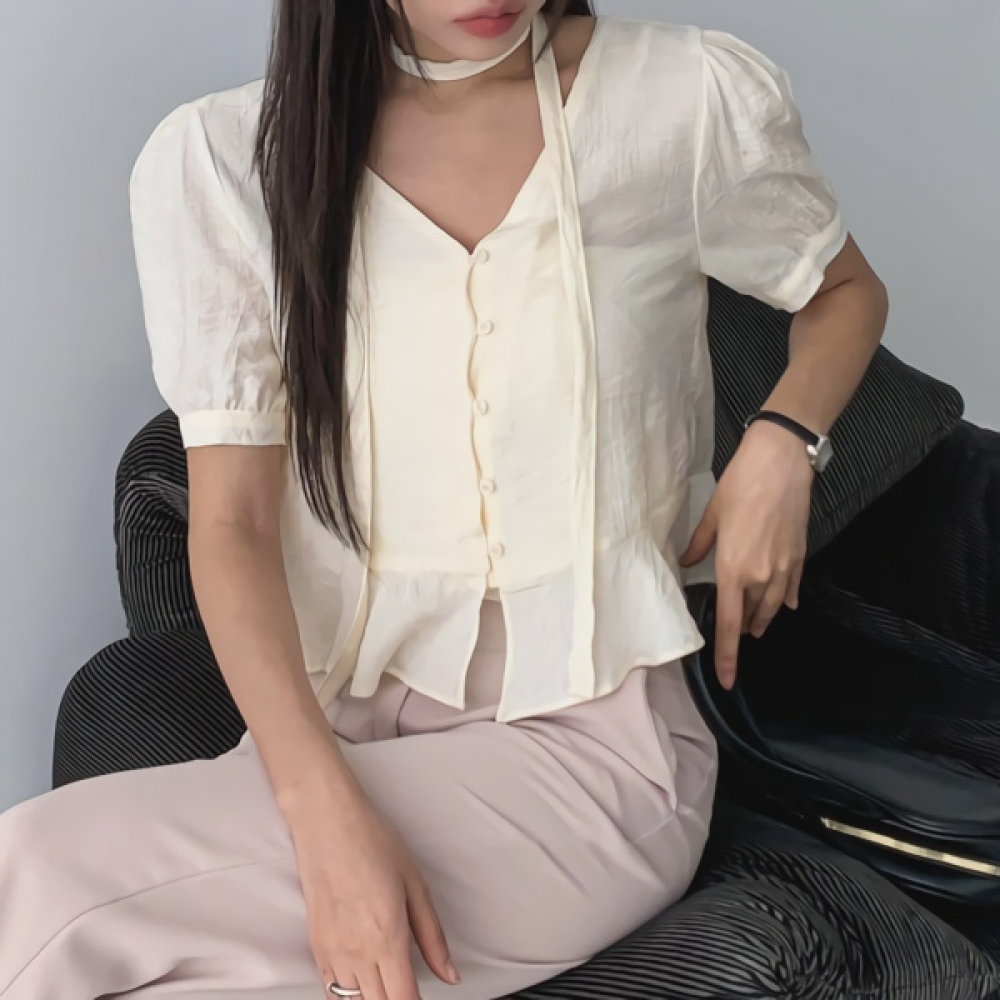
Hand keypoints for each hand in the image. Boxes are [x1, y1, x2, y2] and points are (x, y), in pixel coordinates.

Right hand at [280, 768, 458, 999]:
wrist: (326, 820)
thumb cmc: (372, 841)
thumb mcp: (414, 883)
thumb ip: (432, 935)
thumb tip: (450, 974)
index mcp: (388, 938)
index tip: (425, 999)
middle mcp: (358, 954)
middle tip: (408, 986)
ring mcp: (332, 953)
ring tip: (388, 986)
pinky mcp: (316, 946)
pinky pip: (330, 992)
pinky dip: (348, 997)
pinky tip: (362, 986)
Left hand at [680, 420, 813, 689]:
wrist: (782, 461)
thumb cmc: (742, 484)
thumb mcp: (712, 515)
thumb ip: (699, 545)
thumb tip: (687, 562)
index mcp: (733, 570)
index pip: (730, 625)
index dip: (727, 656)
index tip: (727, 679)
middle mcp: (761, 576)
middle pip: (752, 618)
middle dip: (743, 632)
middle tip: (735, 641)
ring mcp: (784, 567)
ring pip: (773, 607)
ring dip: (762, 619)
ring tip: (755, 627)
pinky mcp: (799, 554)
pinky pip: (791, 588)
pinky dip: (784, 599)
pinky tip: (783, 605)